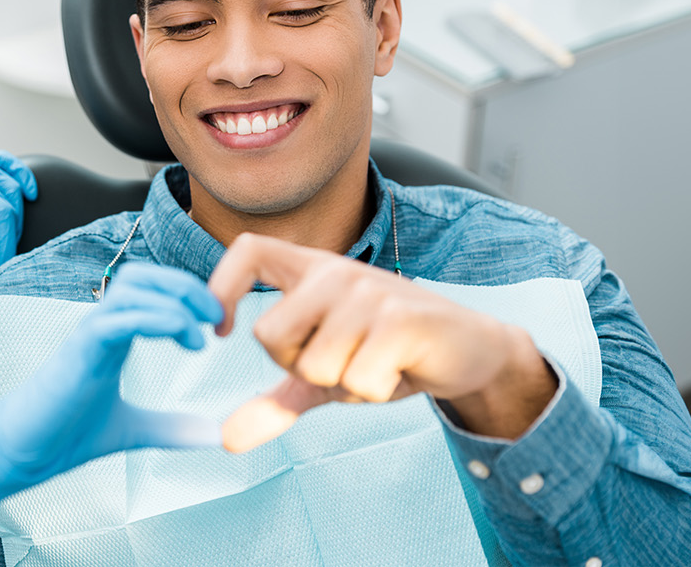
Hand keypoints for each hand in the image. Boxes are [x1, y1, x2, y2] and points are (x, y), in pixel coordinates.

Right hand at [0, 263, 223, 521]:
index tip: (217, 325)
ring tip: (202, 333)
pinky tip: (185, 339)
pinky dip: (157, 319)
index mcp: (112, 335)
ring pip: (132, 287)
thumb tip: (214, 435)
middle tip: (217, 318)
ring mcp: (88, 334)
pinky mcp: (80, 350)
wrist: (20, 453)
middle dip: (186, 286)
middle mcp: (100, 326)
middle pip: (142, 275)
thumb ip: (171, 428)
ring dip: (176, 299)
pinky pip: (119, 318)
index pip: (149, 289)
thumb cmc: (65, 435)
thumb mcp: (133, 430)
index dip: (187, 295)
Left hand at [207, 233, 555, 452]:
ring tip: (376, 365)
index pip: (249, 251)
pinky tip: (398, 370)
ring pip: (314, 366)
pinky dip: (374, 391)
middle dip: (298, 369)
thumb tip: (226, 439)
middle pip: (269, 335)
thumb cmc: (390, 353)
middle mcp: (336, 272)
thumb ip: (276, 400)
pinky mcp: (401, 320)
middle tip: (341, 363)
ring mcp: (369, 293)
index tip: (222, 330)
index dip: (220, 286)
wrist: (470, 350)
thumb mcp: (326, 375)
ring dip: (344, 385)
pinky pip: (356, 380)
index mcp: (312, 271)